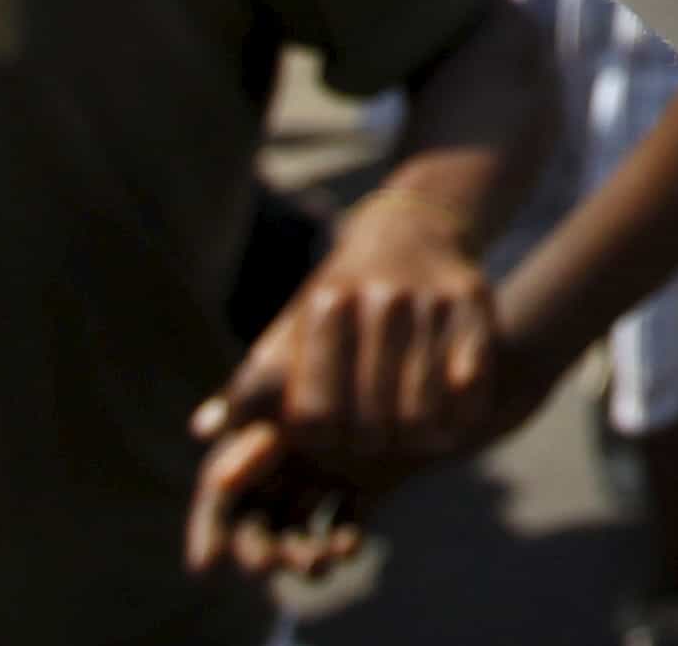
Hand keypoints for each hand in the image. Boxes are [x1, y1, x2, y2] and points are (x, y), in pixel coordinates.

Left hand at [192, 192, 502, 489]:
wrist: (410, 231)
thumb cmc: (336, 304)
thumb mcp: (289, 333)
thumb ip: (252, 388)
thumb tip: (203, 430)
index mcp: (325, 305)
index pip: (316, 416)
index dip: (319, 441)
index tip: (326, 436)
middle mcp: (379, 299)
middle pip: (371, 423)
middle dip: (367, 446)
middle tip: (369, 442)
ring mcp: (431, 300)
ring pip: (422, 415)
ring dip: (413, 442)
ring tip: (406, 438)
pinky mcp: (474, 302)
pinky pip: (469, 389)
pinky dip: (458, 417)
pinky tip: (445, 416)